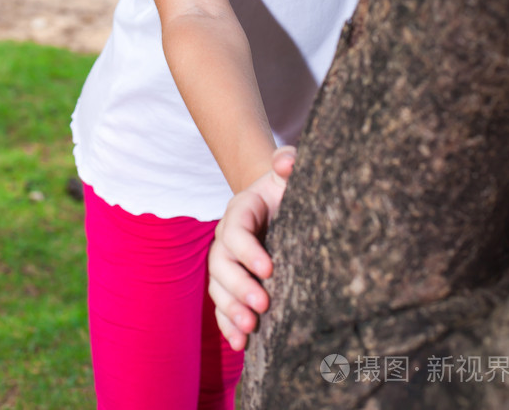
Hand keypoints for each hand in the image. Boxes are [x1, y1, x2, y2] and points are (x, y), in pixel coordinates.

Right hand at [208, 145, 295, 350]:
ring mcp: (227, 263)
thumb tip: (286, 162)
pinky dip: (227, 325)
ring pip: (217, 288)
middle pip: (220, 263)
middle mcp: (227, 237)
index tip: (270, 269)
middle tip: (262, 305)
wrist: (282, 206)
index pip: (236, 230)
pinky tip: (240, 345)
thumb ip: (290, 163)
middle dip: (238, 286)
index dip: (248, 250)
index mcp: (241, 210)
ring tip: (251, 329)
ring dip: (230, 310)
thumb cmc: (289, 189)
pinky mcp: (232, 284)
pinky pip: (222, 306)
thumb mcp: (290, 172)